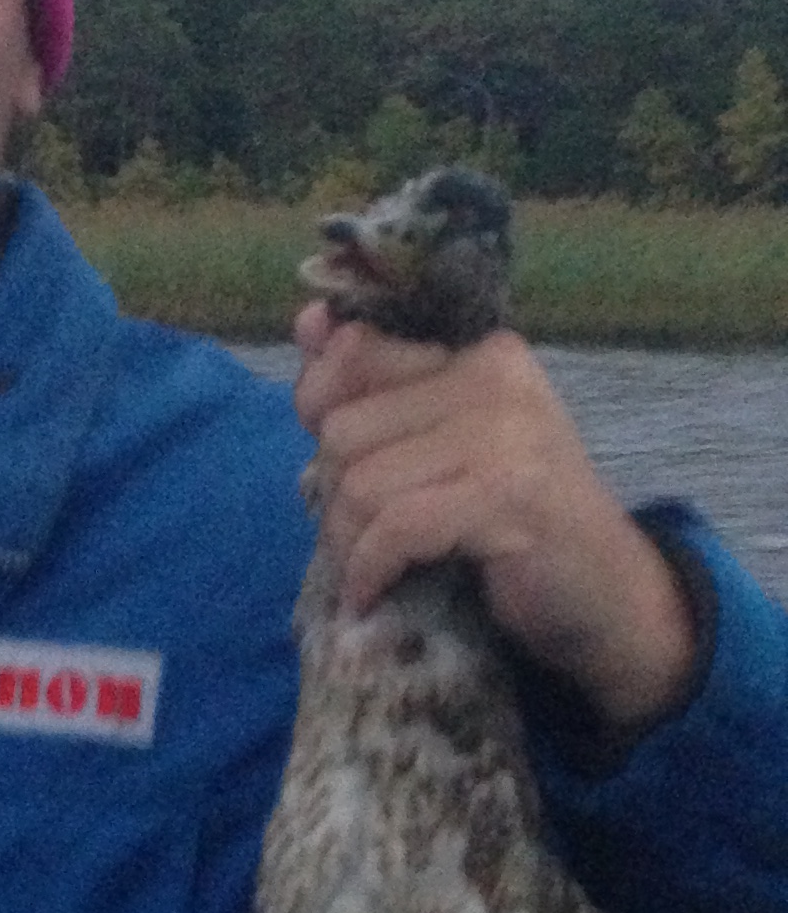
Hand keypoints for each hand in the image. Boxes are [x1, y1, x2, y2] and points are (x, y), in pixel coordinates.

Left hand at [294, 306, 697, 733]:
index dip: (318, 407)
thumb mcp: (445, 443)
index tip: (330, 458)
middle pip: (345, 427)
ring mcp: (507, 435)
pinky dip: (369, 570)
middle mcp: (496, 378)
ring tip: (365, 566)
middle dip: (333, 492)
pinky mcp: (507, 496)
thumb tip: (307, 320)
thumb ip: (376, 384)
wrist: (606, 592)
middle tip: (356, 532)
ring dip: (347, 540)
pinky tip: (372, 592)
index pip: (355, 351)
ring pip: (361, 482)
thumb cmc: (515, 519)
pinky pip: (395, 528)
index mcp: (482, 353)